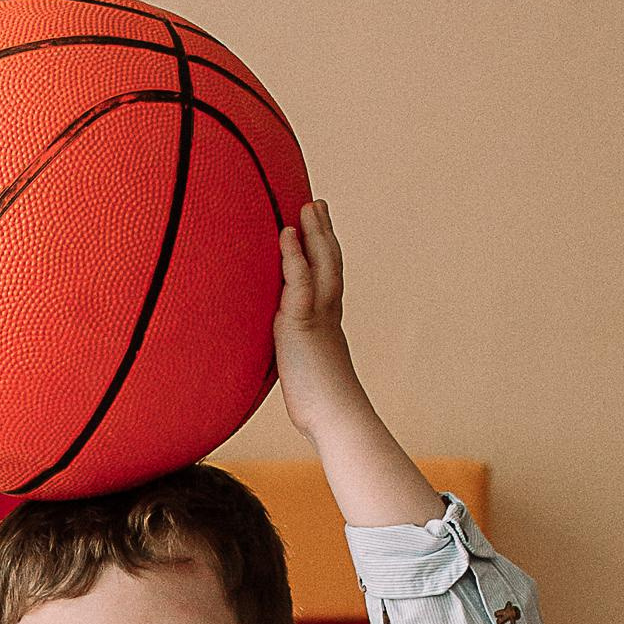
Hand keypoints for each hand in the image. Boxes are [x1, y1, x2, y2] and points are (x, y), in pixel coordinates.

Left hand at [272, 198, 363, 445]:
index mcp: (328, 323)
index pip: (327, 280)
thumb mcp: (307, 374)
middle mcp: (328, 313)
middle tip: (317, 204)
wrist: (337, 418)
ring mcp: (318, 316)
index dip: (324, 253)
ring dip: (314, 232)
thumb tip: (291, 368)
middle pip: (329, 262)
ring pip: (321, 264)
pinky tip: (287, 233)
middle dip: (323, 232)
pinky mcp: (302, 324)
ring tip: (308, 206)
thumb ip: (299, 361)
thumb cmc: (321, 406)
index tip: (320, 230)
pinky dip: (293, 256)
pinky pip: (298, 282)